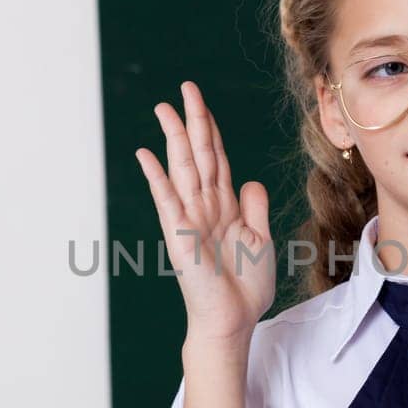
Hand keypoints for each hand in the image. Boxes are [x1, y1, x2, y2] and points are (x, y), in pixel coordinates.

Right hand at [135, 81, 275, 342]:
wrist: (233, 319)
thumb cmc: (245, 287)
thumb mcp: (262, 240)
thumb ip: (254, 207)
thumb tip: (248, 180)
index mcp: (225, 207)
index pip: (217, 159)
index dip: (211, 130)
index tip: (202, 103)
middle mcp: (205, 207)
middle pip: (199, 154)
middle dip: (192, 120)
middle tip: (185, 88)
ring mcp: (190, 218)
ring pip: (183, 168)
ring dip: (174, 137)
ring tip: (164, 108)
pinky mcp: (179, 233)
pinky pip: (166, 199)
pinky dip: (156, 176)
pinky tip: (146, 154)